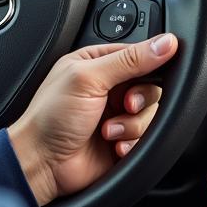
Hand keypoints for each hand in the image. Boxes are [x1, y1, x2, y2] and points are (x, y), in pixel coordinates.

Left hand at [7, 33, 178, 206]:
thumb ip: (130, 59)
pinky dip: (132, 143)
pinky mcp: (123, 139)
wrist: (41, 164)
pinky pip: (146, 138)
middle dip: (141, 99)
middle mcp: (110, 87)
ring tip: (108, 130)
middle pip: (151, 86)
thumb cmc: (50, 118)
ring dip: (132, 125)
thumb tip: (165, 43)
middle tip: (124, 105)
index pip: (140, 54)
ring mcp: (117, 114)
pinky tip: (113, 145)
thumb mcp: (89, 78)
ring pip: (151, 114)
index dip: (149, 66)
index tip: (142, 78)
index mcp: (98, 63)